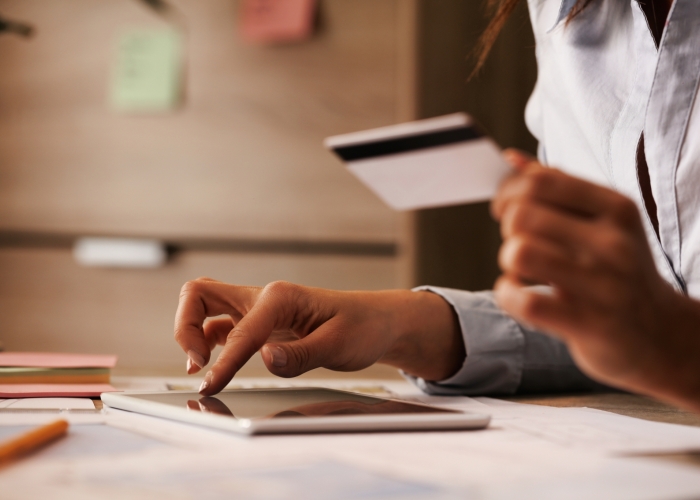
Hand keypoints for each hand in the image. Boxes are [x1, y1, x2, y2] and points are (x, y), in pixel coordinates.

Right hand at [174, 279, 462, 394]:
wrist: (376, 322)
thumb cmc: (362, 327)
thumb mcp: (340, 345)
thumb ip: (301, 355)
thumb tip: (265, 360)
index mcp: (281, 298)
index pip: (240, 332)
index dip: (223, 362)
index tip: (209, 387)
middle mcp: (264, 298)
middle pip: (199, 294)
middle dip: (186, 327)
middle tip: (197, 364)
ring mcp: (258, 309)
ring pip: (203, 306)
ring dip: (191, 332)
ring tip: (199, 367)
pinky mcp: (259, 323)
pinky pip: (219, 325)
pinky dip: (206, 340)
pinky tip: (213, 362)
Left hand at [491, 150, 699, 411]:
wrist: (661, 336)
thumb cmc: (620, 273)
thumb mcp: (604, 224)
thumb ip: (558, 189)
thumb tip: (510, 160)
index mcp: (617, 209)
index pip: (541, 181)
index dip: (509, 193)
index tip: (505, 209)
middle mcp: (614, 243)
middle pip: (522, 215)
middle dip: (508, 229)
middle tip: (520, 243)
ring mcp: (603, 285)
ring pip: (519, 252)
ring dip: (508, 263)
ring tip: (522, 272)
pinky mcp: (588, 323)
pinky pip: (524, 300)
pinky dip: (508, 296)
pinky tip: (521, 297)